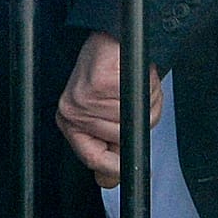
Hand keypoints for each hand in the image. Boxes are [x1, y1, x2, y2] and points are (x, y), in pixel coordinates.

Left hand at [55, 32, 161, 188]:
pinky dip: (145, 90)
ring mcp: (84, 99)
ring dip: (143, 104)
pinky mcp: (99, 84)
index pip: (92, 158)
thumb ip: (107, 144)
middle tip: (131, 98)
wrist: (114, 36)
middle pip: (119, 139)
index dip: (114, 168)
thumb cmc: (110, 71)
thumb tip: (107, 181)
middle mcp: (73, 111)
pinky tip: (132, 76)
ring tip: (132, 85)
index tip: (128, 168)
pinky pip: (136, 102)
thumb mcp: (106, 112)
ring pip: (130, 122)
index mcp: (72, 121)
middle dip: (136, 121)